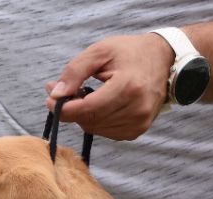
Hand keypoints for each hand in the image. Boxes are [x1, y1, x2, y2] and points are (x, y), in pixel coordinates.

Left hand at [46, 34, 174, 139]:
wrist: (161, 60)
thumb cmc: (130, 52)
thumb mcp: (99, 52)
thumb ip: (75, 71)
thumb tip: (55, 94)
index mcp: (128, 87)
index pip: (90, 108)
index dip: (65, 108)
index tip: (50, 100)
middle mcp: (137, 110)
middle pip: (91, 120)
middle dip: (71, 110)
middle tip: (63, 92)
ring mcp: (140, 123)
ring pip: (97, 129)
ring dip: (83, 115)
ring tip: (83, 95)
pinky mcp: (138, 130)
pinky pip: (107, 132)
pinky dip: (96, 121)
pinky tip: (98, 105)